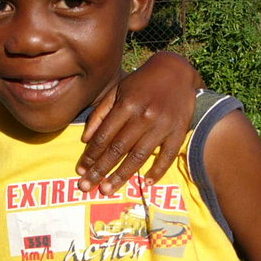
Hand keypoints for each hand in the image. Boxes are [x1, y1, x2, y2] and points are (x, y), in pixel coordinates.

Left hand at [76, 52, 200, 193]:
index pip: (104, 136)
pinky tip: (145, 183)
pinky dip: (157, 171)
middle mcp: (143, 116)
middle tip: (86, 187)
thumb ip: (100, 113)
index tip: (81, 170)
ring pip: (139, 156)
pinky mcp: (179, 131)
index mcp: (127, 105)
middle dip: (100, 170)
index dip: (91, 155)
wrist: (176, 71)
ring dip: (121, 176)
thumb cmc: (141, 82)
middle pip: (118, 149)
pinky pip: (167, 155)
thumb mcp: (117, 90)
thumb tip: (86, 140)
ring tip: (107, 189)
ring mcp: (162, 125)